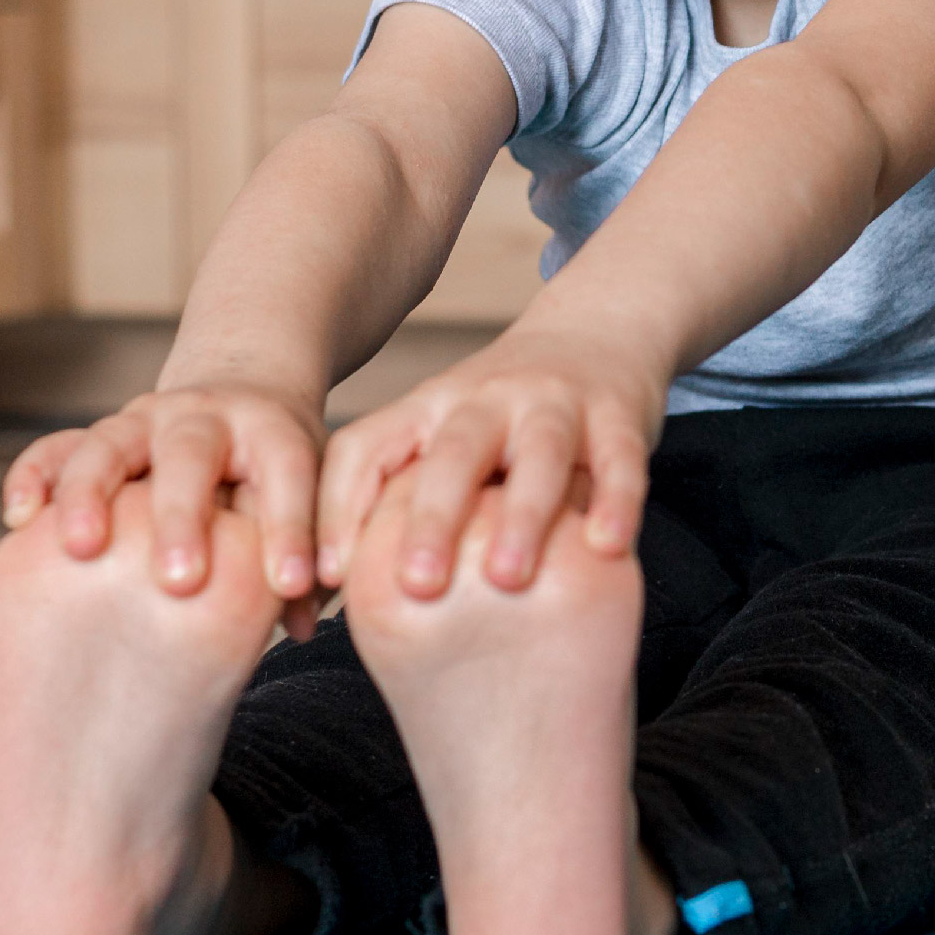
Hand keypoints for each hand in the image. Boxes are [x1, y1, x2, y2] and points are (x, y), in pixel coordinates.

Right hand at [0, 387, 326, 621]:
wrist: (241, 396)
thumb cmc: (279, 471)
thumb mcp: (310, 496)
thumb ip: (307, 557)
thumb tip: (307, 625)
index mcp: (271, 432)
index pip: (287, 475)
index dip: (290, 530)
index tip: (292, 588)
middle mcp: (204, 417)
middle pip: (191, 456)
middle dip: (183, 518)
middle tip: (180, 583)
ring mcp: (146, 421)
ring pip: (111, 445)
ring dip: (93, 495)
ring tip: (83, 549)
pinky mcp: (99, 435)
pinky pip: (56, 448)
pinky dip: (35, 476)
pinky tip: (21, 521)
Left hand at [317, 325, 662, 597]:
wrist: (599, 331)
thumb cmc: (502, 417)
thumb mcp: (440, 437)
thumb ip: (392, 502)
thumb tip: (315, 603)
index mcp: (428, 408)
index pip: (366, 450)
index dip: (338, 511)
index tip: (322, 582)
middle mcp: (487, 398)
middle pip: (452, 453)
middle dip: (431, 520)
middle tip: (416, 587)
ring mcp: (555, 401)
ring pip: (537, 452)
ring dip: (522, 515)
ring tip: (507, 579)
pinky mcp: (618, 413)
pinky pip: (619, 458)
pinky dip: (616, 501)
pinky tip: (606, 548)